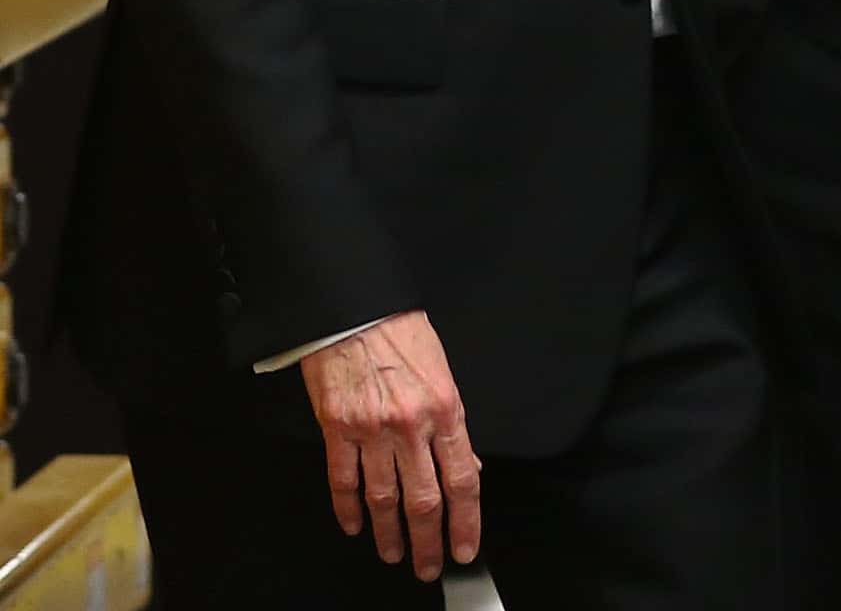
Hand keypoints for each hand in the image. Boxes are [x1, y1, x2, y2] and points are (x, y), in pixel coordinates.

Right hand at [298, 310, 481, 578]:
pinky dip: (348, 508)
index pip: (463, 479)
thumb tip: (467, 466)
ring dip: (389, 533)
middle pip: (424, 499)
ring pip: (384, 497)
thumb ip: (454, 424)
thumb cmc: (402, 336)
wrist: (356, 312)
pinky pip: (343, 479)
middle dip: (428, 540)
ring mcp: (372, 431)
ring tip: (393, 554)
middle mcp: (411, 426)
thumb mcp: (444, 374)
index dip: (466, 520)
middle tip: (429, 566)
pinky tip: (355, 525)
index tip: (465, 547)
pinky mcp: (337, 429)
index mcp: (446, 411)